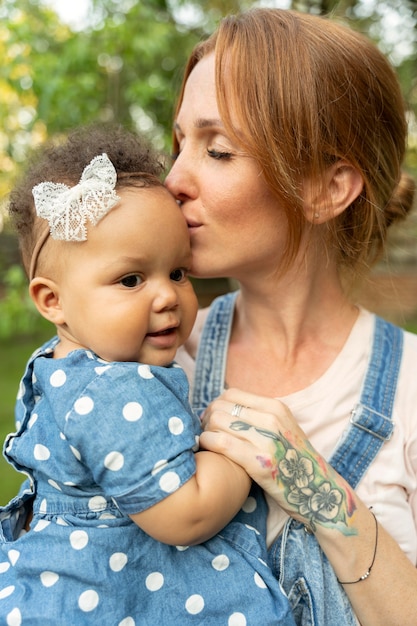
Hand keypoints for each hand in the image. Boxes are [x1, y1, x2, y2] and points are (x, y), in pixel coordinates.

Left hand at [201, 388, 353, 531]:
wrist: (318, 491)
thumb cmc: (293, 460)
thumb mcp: (282, 427)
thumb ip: (257, 415)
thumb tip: (220, 406)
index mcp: (276, 407)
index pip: (231, 394)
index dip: (216, 405)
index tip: (212, 419)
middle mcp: (272, 419)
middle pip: (221, 407)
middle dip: (207, 419)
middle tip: (206, 433)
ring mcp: (266, 441)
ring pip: (217, 422)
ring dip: (205, 432)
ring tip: (207, 444)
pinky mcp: (258, 463)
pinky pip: (220, 442)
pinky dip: (207, 443)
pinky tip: (208, 451)